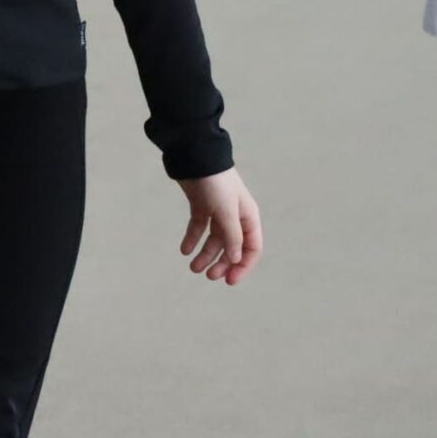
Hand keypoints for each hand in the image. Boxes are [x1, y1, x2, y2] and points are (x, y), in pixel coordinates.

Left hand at [177, 168, 263, 284]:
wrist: (194, 156)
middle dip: (221, 263)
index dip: (243, 266)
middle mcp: (235, 216)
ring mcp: (217, 211)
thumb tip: (237, 258)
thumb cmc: (215, 182)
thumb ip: (232, 236)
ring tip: (193, 267)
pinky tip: (184, 250)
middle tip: (208, 276)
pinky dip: (192, 239)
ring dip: (205, 254)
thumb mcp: (226, 211)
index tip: (229, 281)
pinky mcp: (201, 206)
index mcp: (248, 217)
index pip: (252, 248)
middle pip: (232, 247)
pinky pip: (198, 228)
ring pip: (214, 239)